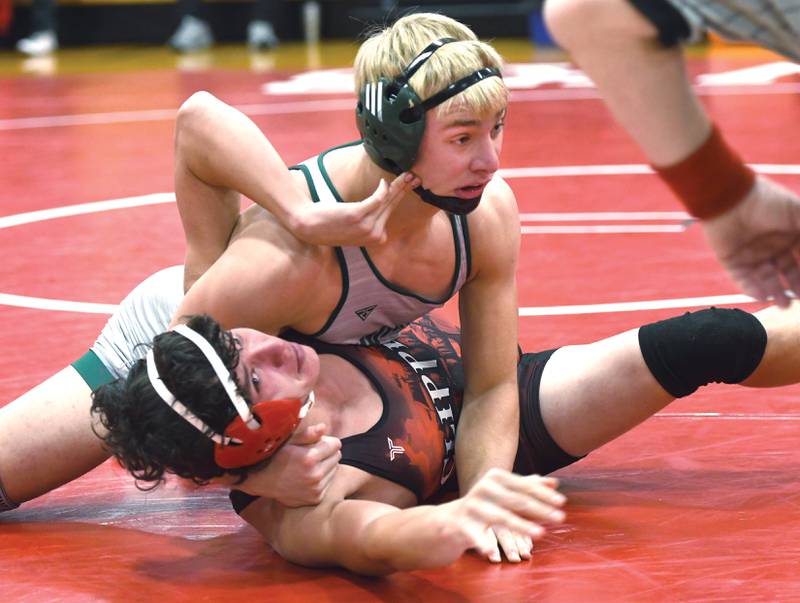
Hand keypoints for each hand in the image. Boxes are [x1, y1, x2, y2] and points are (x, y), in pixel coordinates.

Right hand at [237, 423, 340, 505]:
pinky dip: (322, 479)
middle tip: (312, 454)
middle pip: (337, 456)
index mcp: (310, 457)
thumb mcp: (289, 440)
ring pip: (334, 470)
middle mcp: (315, 475)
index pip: (336, 444)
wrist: (262, 481)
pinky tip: (307, 477)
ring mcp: (316, 488)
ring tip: (309, 466)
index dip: (327, 441)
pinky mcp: (316, 498)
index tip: (317, 442)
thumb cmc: (276, 455)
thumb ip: (309, 434)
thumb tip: (324, 427)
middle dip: (327, 453)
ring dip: (326, 466)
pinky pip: (329, 483)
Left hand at [290, 172, 419, 246]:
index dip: (399, 198)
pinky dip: (383, 188)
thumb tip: (380, 202)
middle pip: (392, 206)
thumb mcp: (353, 224)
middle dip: (404, 190)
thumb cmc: (329, 224)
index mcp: (376, 238)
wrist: (308, 226)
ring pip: (387, 202)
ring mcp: (367, 227)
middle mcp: (374, 235)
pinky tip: (383, 181)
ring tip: (408, 175)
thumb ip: (368, 218)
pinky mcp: (358, 215)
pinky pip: (378, 199)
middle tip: (415, 176)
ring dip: (399, 186)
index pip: (390, 214)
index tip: (407, 185)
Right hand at [441, 470, 565, 561]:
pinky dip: (484, 544)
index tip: (561, 502)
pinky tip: (492, 553)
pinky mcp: (462, 526)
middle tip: (561, 518)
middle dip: (540, 509)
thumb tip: (554, 483)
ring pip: (501, 518)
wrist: (447, 520)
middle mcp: (483, 489)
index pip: (524, 485)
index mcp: (495, 478)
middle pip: (517, 500)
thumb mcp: (503, 492)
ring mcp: (472, 507)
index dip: (543, 494)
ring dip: (522, 526)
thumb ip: (527, 486)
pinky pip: (476, 537)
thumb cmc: (483, 505)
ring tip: (540, 533)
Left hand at [703, 175, 799, 306]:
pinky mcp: (730, 259)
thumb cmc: (766, 201)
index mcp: (789, 233)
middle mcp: (771, 245)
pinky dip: (752, 289)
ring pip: (766, 278)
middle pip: (787, 271)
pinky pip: (742, 279)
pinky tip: (764, 297)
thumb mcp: (798, 215)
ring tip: (784, 305)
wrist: (729, 196)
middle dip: (795, 285)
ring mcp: (751, 253)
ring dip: (776, 292)